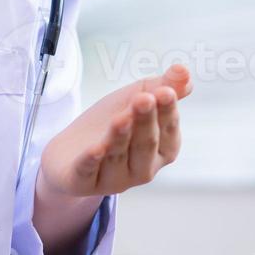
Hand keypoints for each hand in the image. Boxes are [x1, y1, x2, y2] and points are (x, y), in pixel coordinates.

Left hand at [38, 64, 192, 198]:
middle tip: (144, 99)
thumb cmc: (111, 122)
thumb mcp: (136, 98)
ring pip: (118, 156)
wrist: (70, 150)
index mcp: (161, 149)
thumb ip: (163, 86)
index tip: (165, 92)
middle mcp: (143, 168)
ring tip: (121, 118)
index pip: (168, 131)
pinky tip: (95, 149)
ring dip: (120, 137)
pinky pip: (90, 172)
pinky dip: (92, 161)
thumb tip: (184, 71)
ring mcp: (115, 179)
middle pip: (145, 144)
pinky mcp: (85, 183)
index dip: (167, 112)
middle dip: (145, 122)